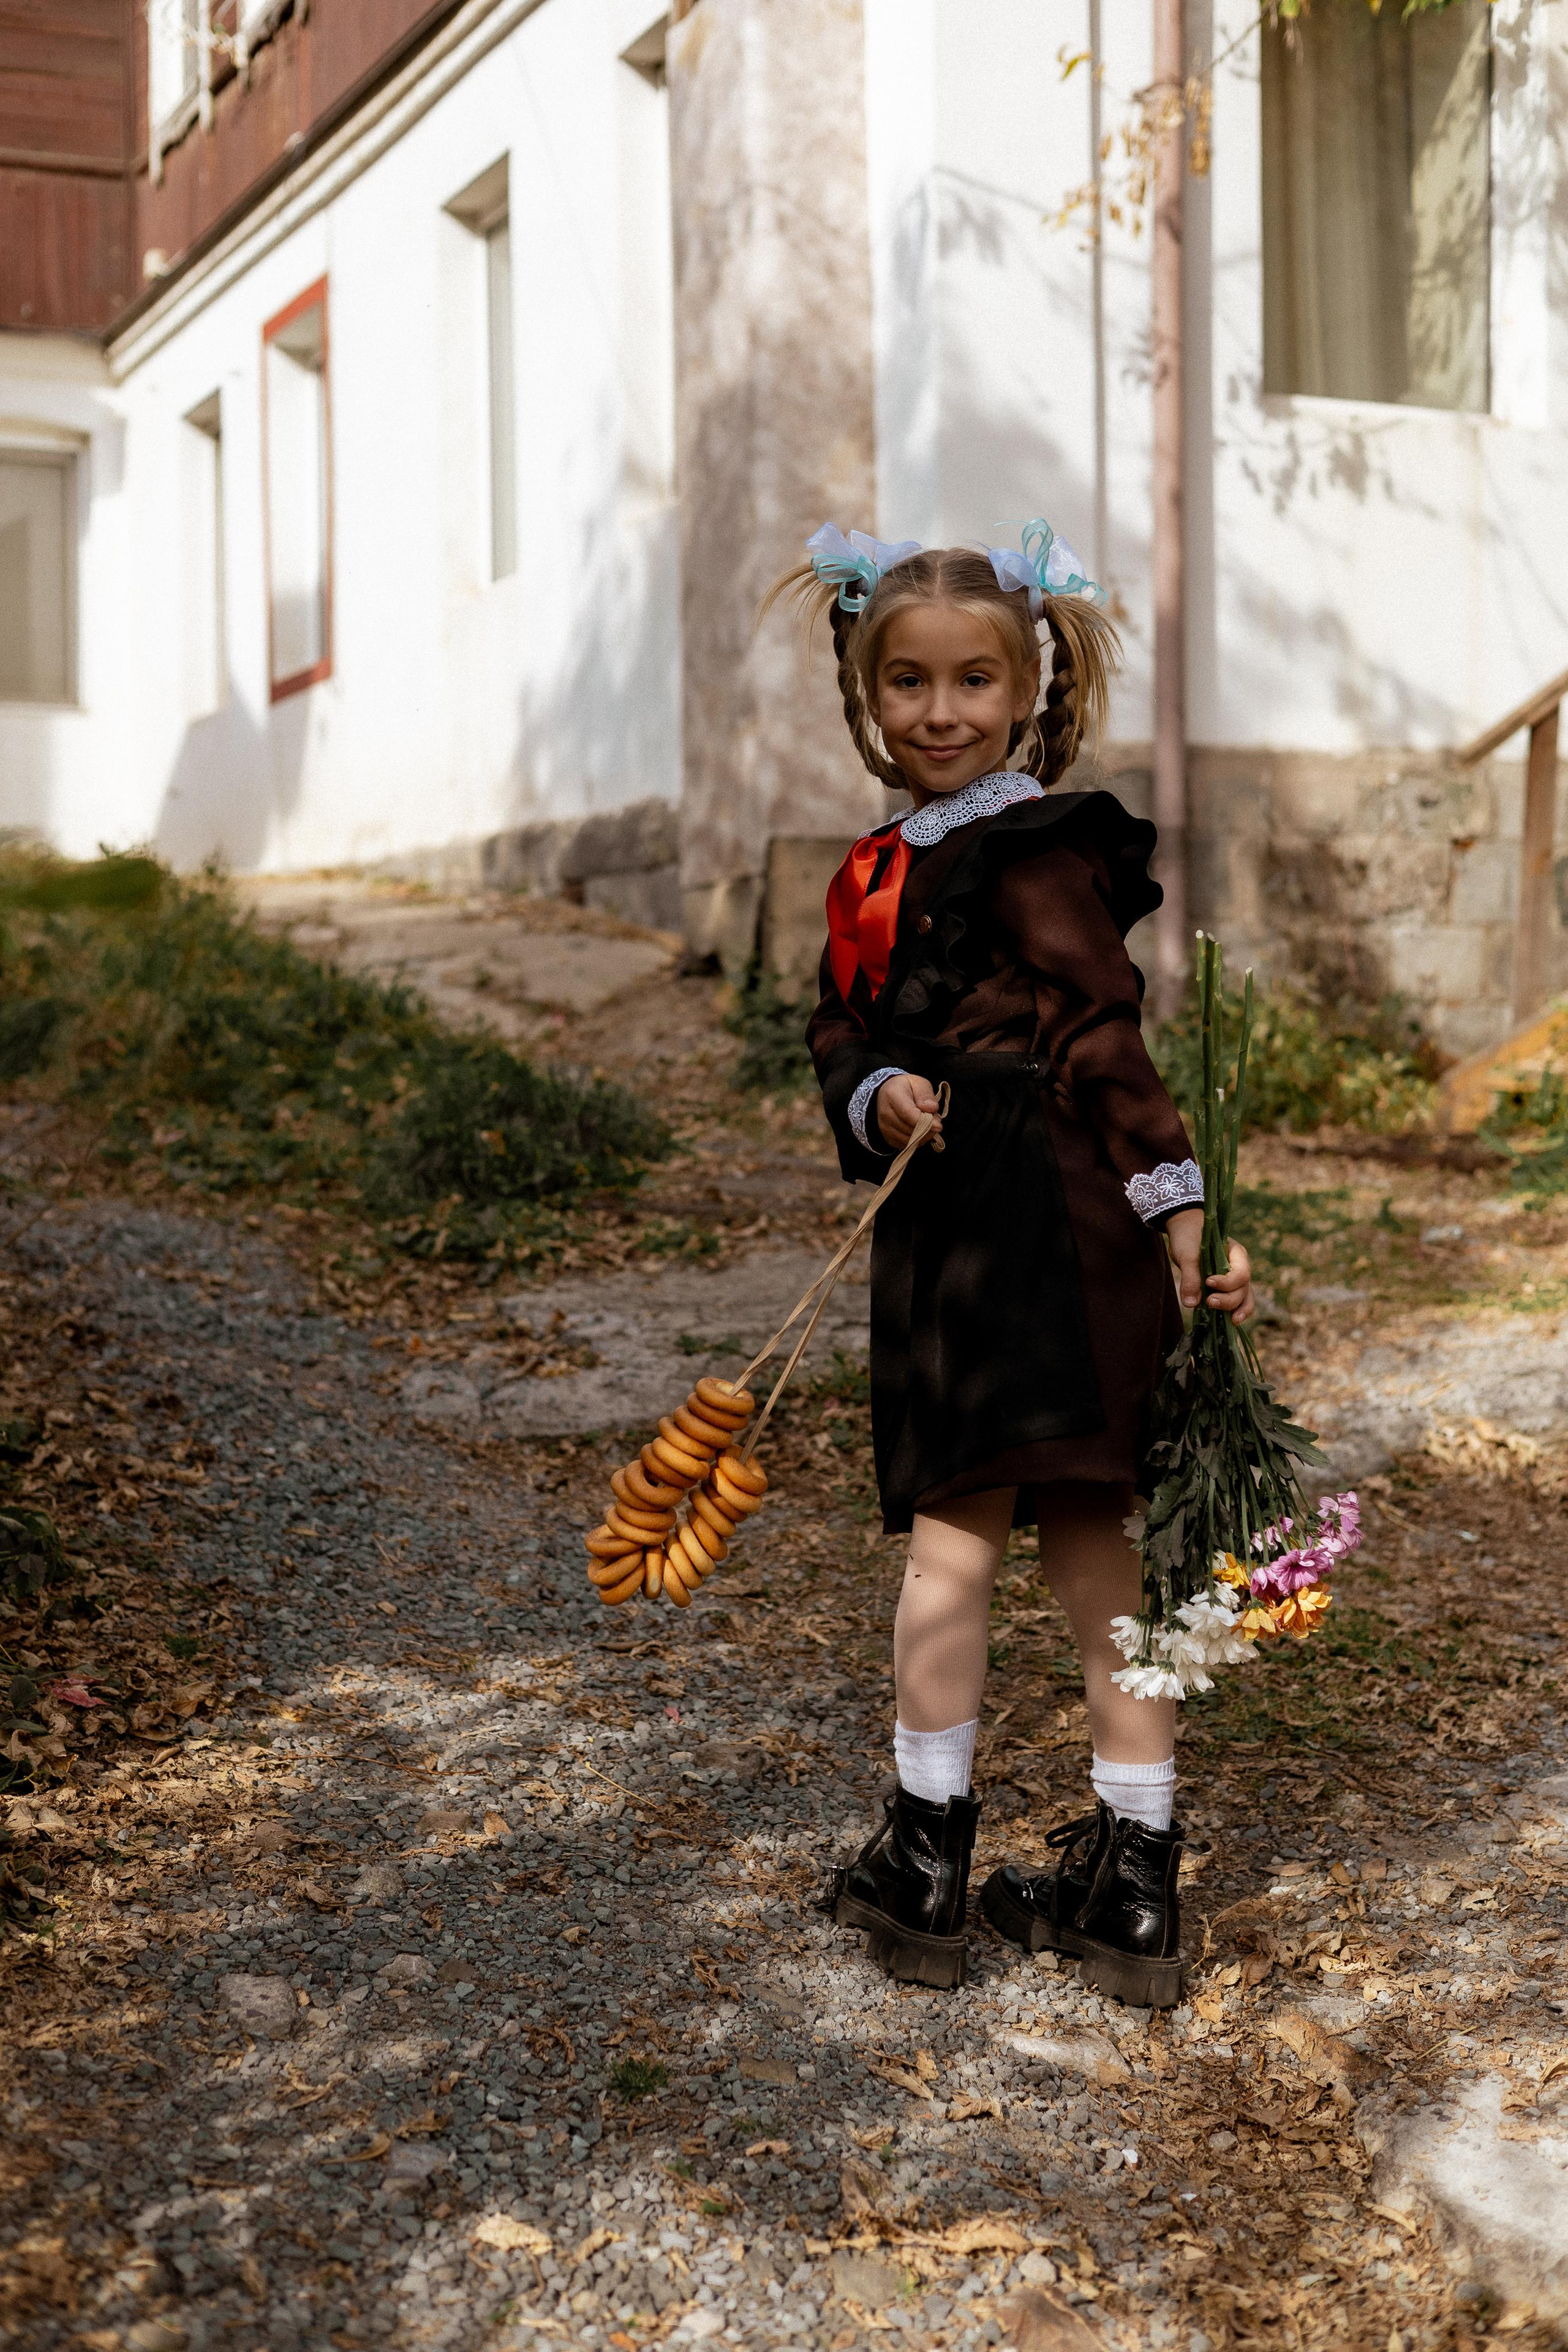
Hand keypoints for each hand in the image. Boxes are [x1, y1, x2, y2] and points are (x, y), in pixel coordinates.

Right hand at [876, 1074, 943, 1150]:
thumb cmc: (906, 1088)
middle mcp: (885, 1113)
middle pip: (910, 1129)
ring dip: (924, 1135)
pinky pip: (907, 1145)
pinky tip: (920, 1130)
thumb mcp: (919, 1083)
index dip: (925, 1122)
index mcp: (892, 1095)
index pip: (908, 1114)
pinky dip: (917, 1140)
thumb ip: (926, 1095)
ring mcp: (884, 1127)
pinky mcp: (888, 1138)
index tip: (939, 1125)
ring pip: (909, 1140)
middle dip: (928, 1128)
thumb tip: (931, 1109)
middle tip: (934, 1119)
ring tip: (927, 1123)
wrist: (887, 1094)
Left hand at [1164, 1209, 1254, 1323]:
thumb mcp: (1187, 1254)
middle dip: (1229, 1299)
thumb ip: (1190, 1278)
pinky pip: (1236, 1301)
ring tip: (1232, 1322)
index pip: (1241, 1274)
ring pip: (1244, 1297)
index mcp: (1236, 1254)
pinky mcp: (1225, 1288)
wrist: (1184, 1230)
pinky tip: (1230, 1322)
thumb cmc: (1189, 1237)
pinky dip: (1234, 1311)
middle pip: (1243, 1289)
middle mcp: (1240, 1267)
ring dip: (1238, 1309)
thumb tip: (1191, 1304)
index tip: (1208, 1282)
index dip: (1227, 1283)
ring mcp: (1234, 1278)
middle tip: (1209, 1302)